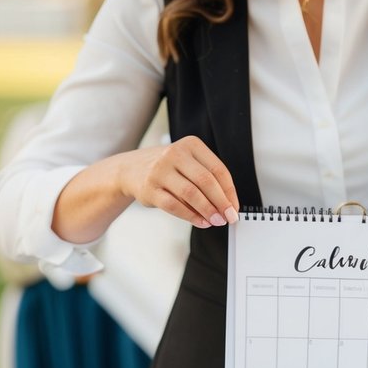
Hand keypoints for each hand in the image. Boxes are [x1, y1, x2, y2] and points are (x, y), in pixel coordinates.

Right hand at [121, 135, 238, 227]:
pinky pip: (174, 205)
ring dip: (207, 210)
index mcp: (191, 145)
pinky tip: (200, 222)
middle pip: (206, 181)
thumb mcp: (189, 164)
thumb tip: (228, 206)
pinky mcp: (150, 188)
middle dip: (221, 202)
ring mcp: (160, 170)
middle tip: (229, 217)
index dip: (229, 191)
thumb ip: (208, 181)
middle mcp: (175, 154)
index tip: (234, 207)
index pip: (218, 169)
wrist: (132, 169)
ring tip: (216, 221)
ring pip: (190, 193)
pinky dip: (190, 216)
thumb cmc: (169, 169)